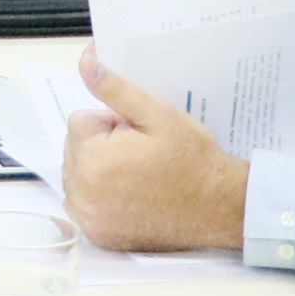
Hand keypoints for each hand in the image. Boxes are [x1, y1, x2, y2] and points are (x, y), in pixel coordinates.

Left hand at [58, 45, 248, 249]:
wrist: (219, 207)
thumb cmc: (193, 160)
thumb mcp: (158, 114)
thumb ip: (115, 88)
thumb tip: (86, 60)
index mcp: (93, 158)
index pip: (80, 121)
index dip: (112, 123)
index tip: (138, 135)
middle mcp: (83, 192)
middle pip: (75, 149)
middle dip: (102, 145)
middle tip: (141, 154)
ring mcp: (89, 218)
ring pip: (77, 176)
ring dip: (98, 170)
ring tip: (137, 174)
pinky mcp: (99, 235)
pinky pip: (84, 205)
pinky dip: (99, 198)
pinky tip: (130, 196)